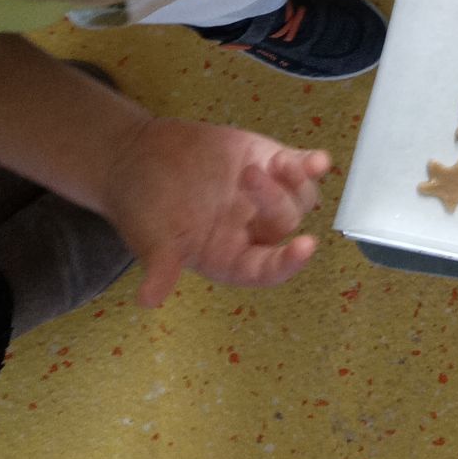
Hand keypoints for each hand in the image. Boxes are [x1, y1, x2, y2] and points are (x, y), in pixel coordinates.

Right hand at [99, 117, 332, 306]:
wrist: (139, 159)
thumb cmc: (144, 206)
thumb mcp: (150, 238)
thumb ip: (160, 265)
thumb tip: (148, 300)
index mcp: (229, 257)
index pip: (266, 269)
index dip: (287, 263)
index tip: (305, 247)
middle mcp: (253, 229)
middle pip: (283, 223)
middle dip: (273, 200)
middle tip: (248, 175)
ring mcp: (265, 195)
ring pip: (300, 197)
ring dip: (297, 181)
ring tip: (276, 161)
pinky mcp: (268, 161)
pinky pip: (301, 167)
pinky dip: (312, 164)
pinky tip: (318, 160)